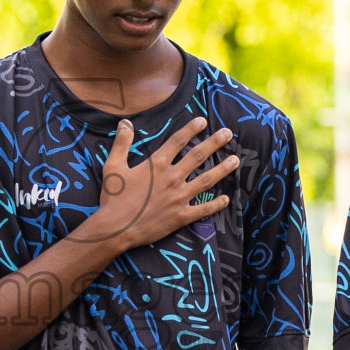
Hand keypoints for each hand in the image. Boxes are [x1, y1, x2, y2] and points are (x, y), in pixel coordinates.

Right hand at [78, 116, 238, 251]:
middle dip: (215, 143)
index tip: (203, 121)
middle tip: (228, 134)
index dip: (191, 129)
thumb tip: (125, 122)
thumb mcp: (113, 166)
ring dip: (223, 169)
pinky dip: (216, 204)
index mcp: (156, 164)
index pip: (178, 140)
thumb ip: (122, 143)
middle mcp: (172, 177)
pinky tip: (227, 199)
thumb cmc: (113, 198)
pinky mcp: (181, 216)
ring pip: (206, 180)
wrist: (116, 228)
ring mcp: (179, 197)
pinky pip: (204, 209)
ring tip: (236, 160)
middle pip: (198, 155)